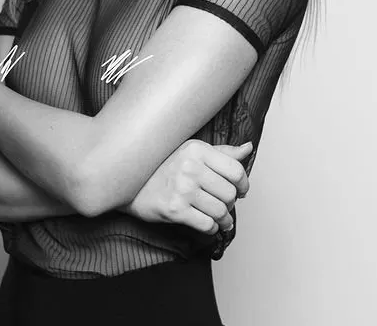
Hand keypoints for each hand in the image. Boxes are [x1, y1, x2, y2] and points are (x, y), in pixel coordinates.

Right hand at [121, 139, 252, 234]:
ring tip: (221, 218)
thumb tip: (248, 148)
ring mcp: (181, 188)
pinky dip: (212, 228)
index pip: (236, 170)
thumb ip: (222, 153)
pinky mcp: (174, 209)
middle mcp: (190, 166)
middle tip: (224, 204)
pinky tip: (208, 224)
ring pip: (220, 211)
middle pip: (230, 193)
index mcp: (196, 149)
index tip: (241, 190)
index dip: (243, 184)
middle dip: (231, 203)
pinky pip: (207, 225)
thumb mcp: (191, 152)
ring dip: (224, 219)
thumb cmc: (162, 166)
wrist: (128, 183)